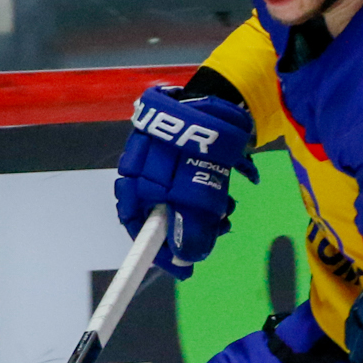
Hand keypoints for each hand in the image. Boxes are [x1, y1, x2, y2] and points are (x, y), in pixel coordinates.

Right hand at [114, 85, 256, 279]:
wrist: (222, 93)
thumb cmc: (204, 143)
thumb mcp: (201, 194)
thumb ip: (192, 228)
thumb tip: (187, 258)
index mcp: (134, 177)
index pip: (136, 225)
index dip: (157, 252)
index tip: (182, 269)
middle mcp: (141, 167)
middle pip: (160, 214)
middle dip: (190, 231)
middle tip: (219, 233)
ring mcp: (160, 157)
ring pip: (179, 199)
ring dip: (205, 212)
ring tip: (228, 210)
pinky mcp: (182, 150)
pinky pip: (192, 181)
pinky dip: (208, 193)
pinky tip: (227, 193)